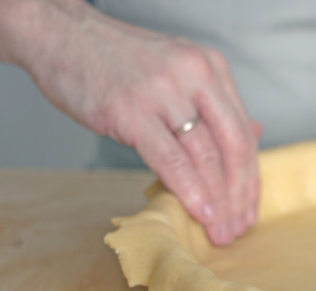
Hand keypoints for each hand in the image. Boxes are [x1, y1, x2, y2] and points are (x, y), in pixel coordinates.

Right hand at [22, 6, 259, 245]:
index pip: (243, 131)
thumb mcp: (178, 71)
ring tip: (220, 230)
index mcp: (211, 68)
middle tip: (239, 228)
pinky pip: (170, 158)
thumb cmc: (117, 60)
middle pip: (233, 145)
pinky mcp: (132, 110)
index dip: (250, 177)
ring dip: (218, 200)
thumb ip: (214, 104)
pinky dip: (190, 189)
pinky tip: (200, 212)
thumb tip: (254, 132)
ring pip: (206, 155)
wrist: (61, 36)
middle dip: (240, 194)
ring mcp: (164, 92)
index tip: (248, 208)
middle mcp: (196, 76)